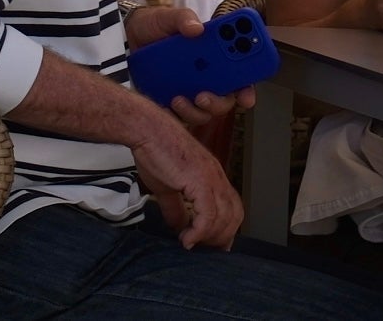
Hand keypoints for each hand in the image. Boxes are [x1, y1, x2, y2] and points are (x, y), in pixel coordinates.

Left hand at [123, 7, 258, 126]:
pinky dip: (178, 115)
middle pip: (227, 97)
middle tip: (205, 95)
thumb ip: (183, 18)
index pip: (241, 71)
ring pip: (206, 112)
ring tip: (179, 98)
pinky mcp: (171, 104)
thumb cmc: (153, 26)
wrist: (123, 40)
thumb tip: (196, 28)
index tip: (247, 94)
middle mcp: (208, 76)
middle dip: (222, 101)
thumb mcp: (167, 17)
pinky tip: (168, 102)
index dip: (250, 84)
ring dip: (198, 110)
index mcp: (216, 54)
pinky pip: (181, 118)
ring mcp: (190, 91)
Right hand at [129, 114, 244, 248]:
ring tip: (191, 244)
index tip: (214, 248)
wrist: (149, 130)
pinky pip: (208, 213)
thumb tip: (179, 227)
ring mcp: (211, 178)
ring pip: (224, 217)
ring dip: (210, 237)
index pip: (232, 208)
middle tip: (203, 251)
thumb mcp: (167, 187)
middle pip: (234, 215)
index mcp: (213, 178)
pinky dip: (200, 231)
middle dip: (221, 238)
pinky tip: (187, 240)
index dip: (226, 230)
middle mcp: (217, 178)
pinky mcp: (199, 179)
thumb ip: (174, 207)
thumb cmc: (157, 152)